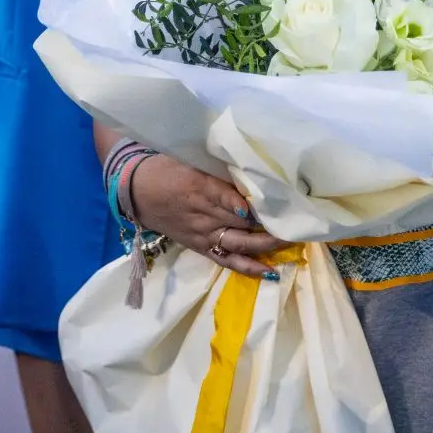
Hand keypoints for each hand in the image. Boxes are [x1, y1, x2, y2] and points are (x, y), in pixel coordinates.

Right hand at [128, 154, 283, 279]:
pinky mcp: (200, 247)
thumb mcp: (191, 161)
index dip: (260, 203)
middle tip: (299, 222)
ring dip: (266, 245)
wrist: (134, 190)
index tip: (284, 202)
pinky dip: (248, 267)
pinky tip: (269, 272)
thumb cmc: (165, 168)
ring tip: (290, 244)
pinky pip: (226, 260)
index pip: (236, 198)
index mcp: (202, 187)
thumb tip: (250, 172)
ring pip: (240, 243)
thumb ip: (220, 170)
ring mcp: (203, 233)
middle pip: (244, 222)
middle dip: (272, 224)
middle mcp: (205, 213)